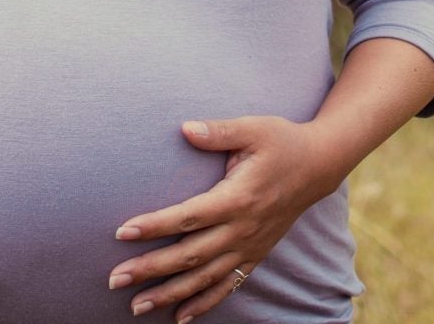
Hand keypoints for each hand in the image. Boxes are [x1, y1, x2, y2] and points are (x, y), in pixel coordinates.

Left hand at [107, 117, 344, 321]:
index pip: (188, 216)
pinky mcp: (255, 255)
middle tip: (114, 280)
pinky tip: (179, 317)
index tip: (121, 232)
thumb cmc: (281, 142)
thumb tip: (184, 128)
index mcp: (238, 198)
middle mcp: (242, 229)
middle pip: (189, 255)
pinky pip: (228, 285)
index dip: (154, 225)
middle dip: (150, 268)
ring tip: (137, 306)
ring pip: (205, 278)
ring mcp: (249, 246)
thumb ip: (218, 131)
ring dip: (170, 293)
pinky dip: (204, 304)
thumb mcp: (253, 128)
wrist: (319, 166)